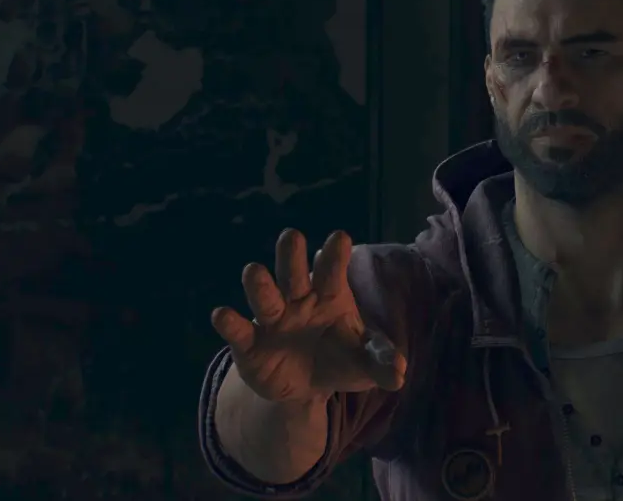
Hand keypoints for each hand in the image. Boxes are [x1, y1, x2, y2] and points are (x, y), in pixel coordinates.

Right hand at [211, 229, 405, 402]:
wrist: (307, 386)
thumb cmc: (340, 359)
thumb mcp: (364, 364)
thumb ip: (381, 363)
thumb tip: (399, 374)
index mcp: (329, 296)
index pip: (332, 271)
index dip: (335, 255)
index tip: (340, 238)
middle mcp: (298, 299)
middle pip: (293, 272)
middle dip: (291, 255)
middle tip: (292, 236)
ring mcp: (272, 318)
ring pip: (264, 294)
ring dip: (259, 284)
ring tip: (253, 271)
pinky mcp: (249, 343)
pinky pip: (238, 330)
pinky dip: (229, 322)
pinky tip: (223, 314)